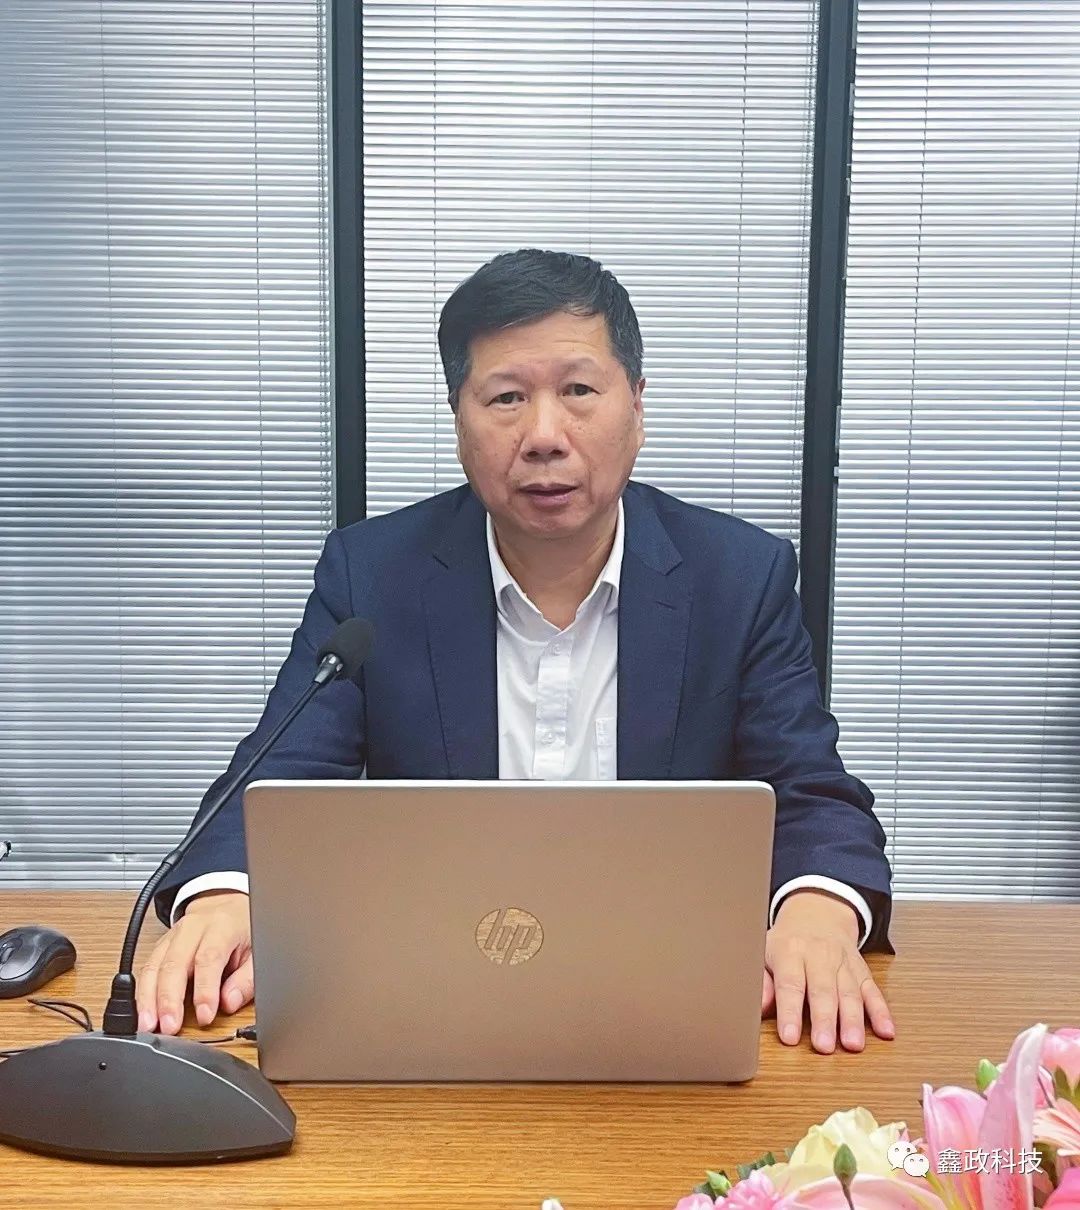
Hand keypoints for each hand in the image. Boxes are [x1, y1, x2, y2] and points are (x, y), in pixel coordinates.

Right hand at [136, 889, 252, 1034]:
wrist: (227, 906)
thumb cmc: (244, 930)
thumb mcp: (258, 950)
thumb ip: (247, 978)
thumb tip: (229, 1003)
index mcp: (222, 926)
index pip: (208, 958)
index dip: (205, 990)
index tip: (204, 1016)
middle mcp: (193, 928)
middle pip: (174, 963)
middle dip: (169, 998)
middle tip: (169, 1026)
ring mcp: (173, 936)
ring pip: (154, 966)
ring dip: (148, 999)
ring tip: (148, 1025)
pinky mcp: (161, 946)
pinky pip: (147, 969)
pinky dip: (142, 993)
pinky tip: (142, 1013)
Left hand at [760, 888, 894, 1053]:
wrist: (817, 913)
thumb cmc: (786, 943)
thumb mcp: (764, 952)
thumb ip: (762, 981)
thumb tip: (757, 1007)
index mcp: (790, 951)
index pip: (790, 984)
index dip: (789, 1012)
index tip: (789, 1037)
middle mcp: (819, 956)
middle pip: (822, 990)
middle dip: (824, 1020)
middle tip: (824, 1046)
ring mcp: (843, 963)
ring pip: (850, 993)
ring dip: (853, 1020)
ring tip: (853, 1045)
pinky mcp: (862, 971)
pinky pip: (873, 991)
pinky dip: (881, 1012)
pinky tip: (886, 1031)